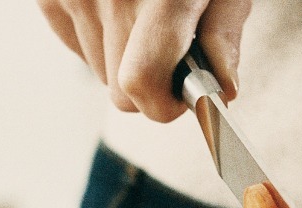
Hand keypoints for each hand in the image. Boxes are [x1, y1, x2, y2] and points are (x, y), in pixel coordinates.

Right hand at [36, 0, 250, 121]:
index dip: (164, 104)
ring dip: (125, 58)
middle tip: (174, 48)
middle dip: (152, 83)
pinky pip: (77, 47)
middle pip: (121, 91)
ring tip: (146, 14)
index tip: (182, 97)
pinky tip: (119, 6)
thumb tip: (222, 89)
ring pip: (99, 73)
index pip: (141, 84)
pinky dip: (100, 39)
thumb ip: (224, 33)